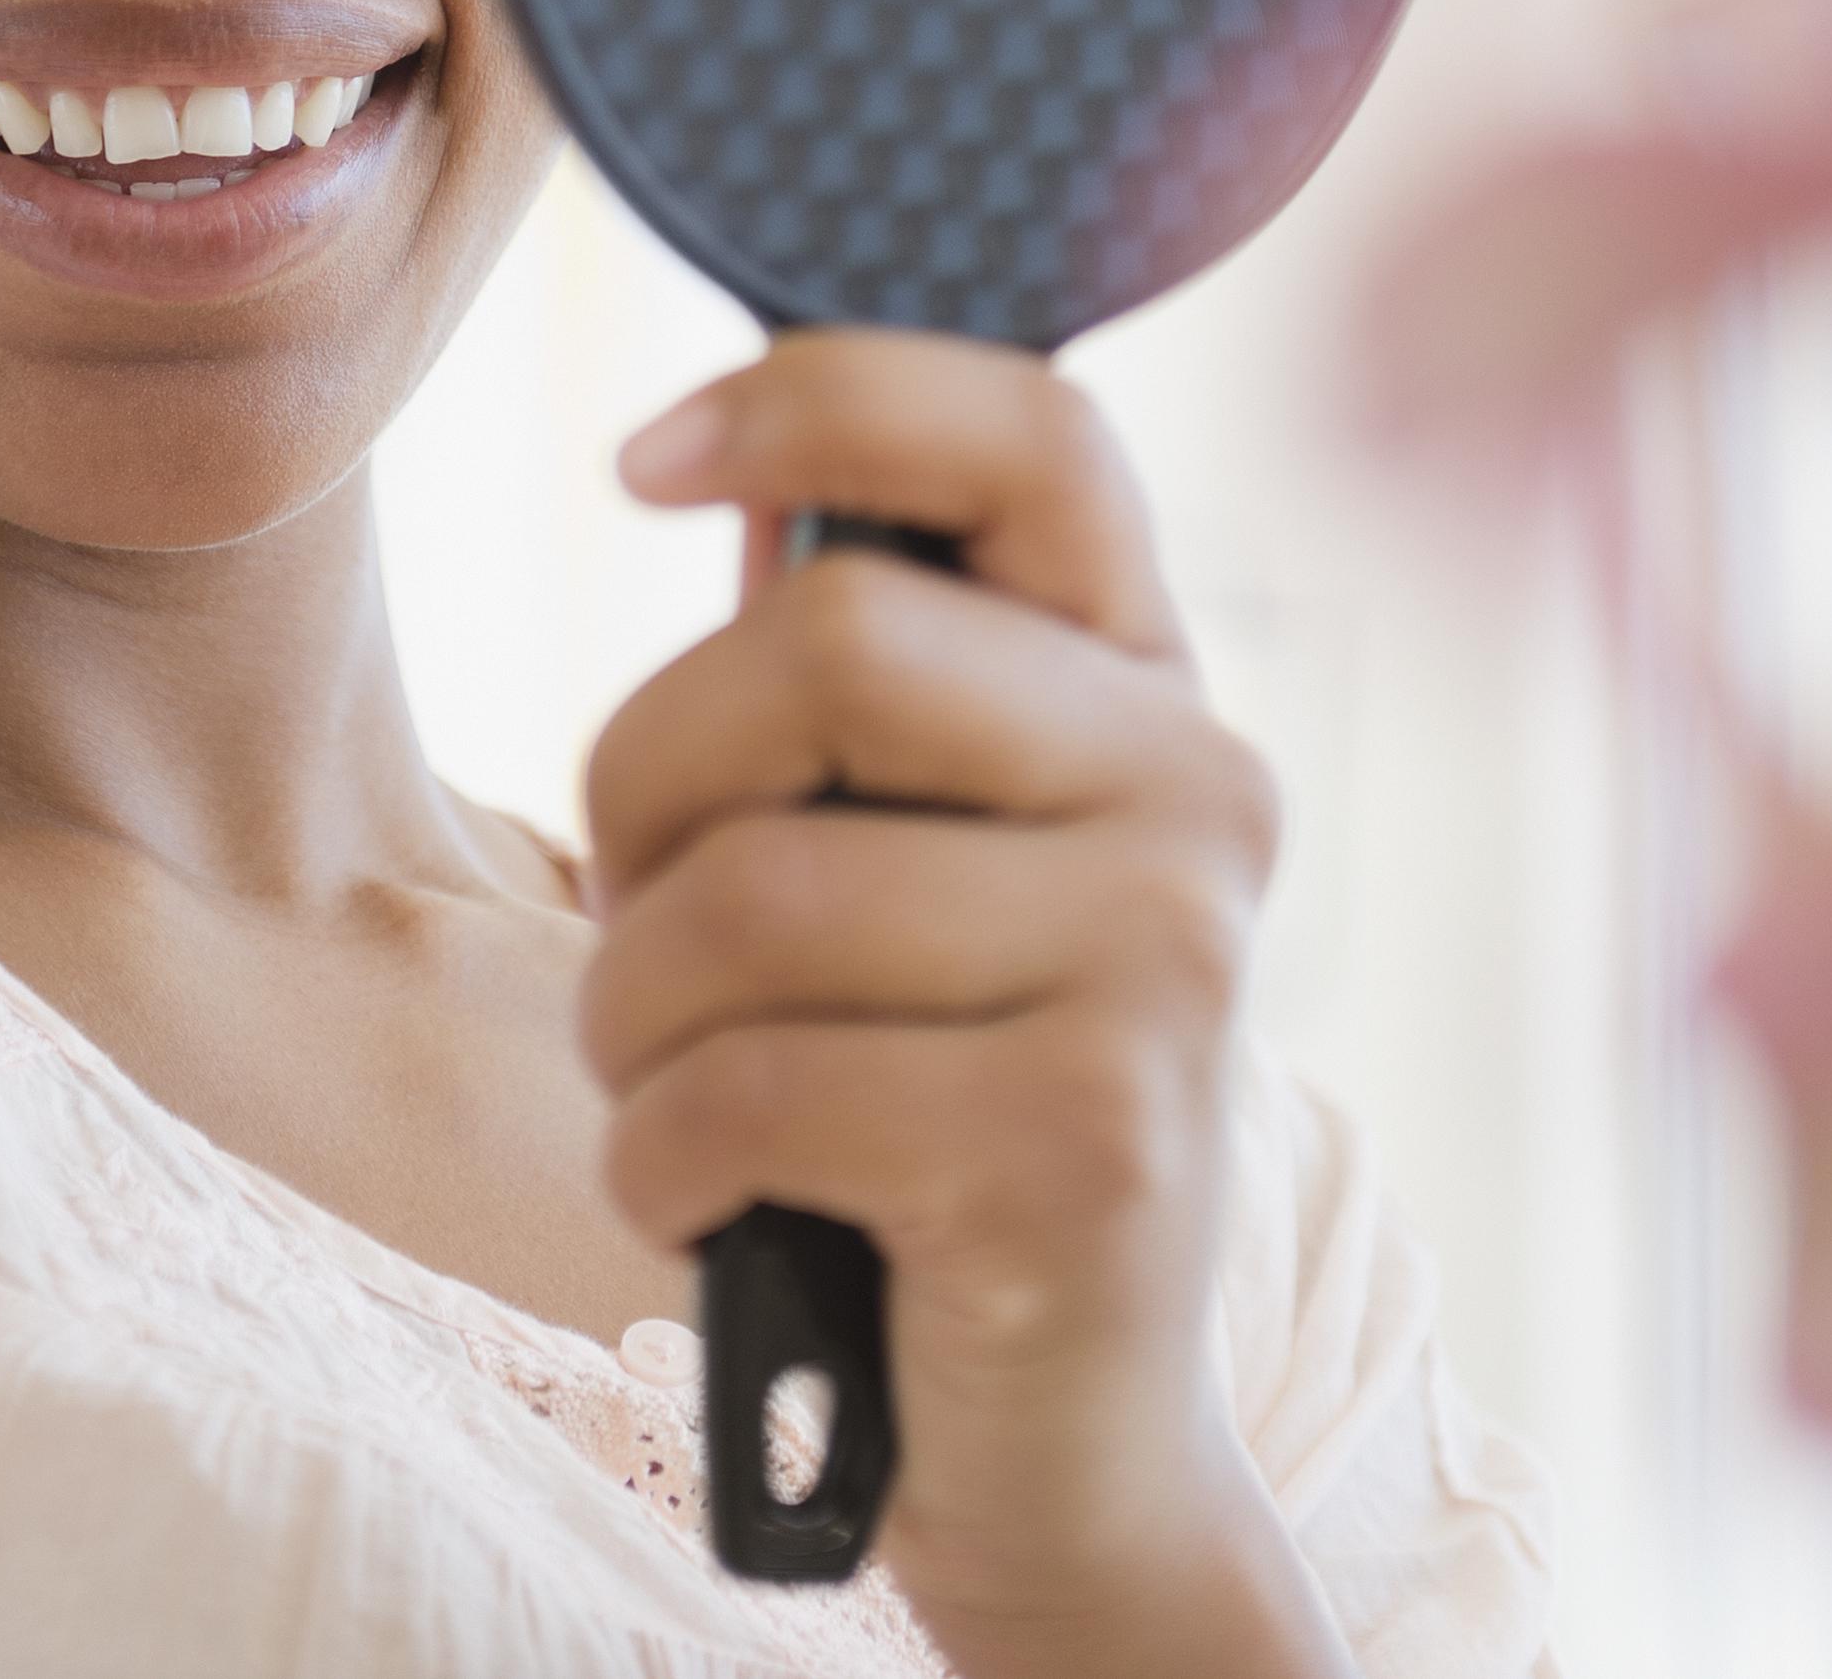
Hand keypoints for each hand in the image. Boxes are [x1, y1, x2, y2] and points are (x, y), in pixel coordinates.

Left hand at [583, 336, 1343, 1677]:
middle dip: (645, 785)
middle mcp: (1201, 798)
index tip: (644, 459)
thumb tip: (701, 453)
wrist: (1067, 1437)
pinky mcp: (1088, 1143)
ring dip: (630, 1015)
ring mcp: (1166, 968)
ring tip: (674, 1085)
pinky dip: (659, 1156)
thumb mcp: (919, 861)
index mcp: (1151, 691)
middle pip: (830, 641)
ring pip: (753, 888)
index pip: (1034, 427)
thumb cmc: (928, 1103)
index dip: (821, 394)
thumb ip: (857, 681)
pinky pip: (750, 1083)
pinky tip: (711, 1201)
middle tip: (640, 920)